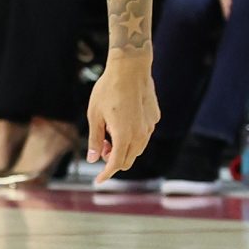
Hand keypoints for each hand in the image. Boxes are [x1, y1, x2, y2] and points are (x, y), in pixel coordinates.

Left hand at [85, 56, 159, 183]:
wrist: (130, 67)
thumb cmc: (108, 89)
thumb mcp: (95, 115)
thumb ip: (95, 139)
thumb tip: (94, 160)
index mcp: (124, 135)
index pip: (116, 164)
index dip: (106, 174)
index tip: (98, 180)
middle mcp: (140, 134)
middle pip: (128, 160)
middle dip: (113, 160)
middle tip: (101, 147)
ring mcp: (150, 126)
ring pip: (137, 149)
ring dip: (124, 149)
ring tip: (110, 132)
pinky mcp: (155, 118)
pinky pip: (143, 135)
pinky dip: (132, 136)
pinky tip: (123, 119)